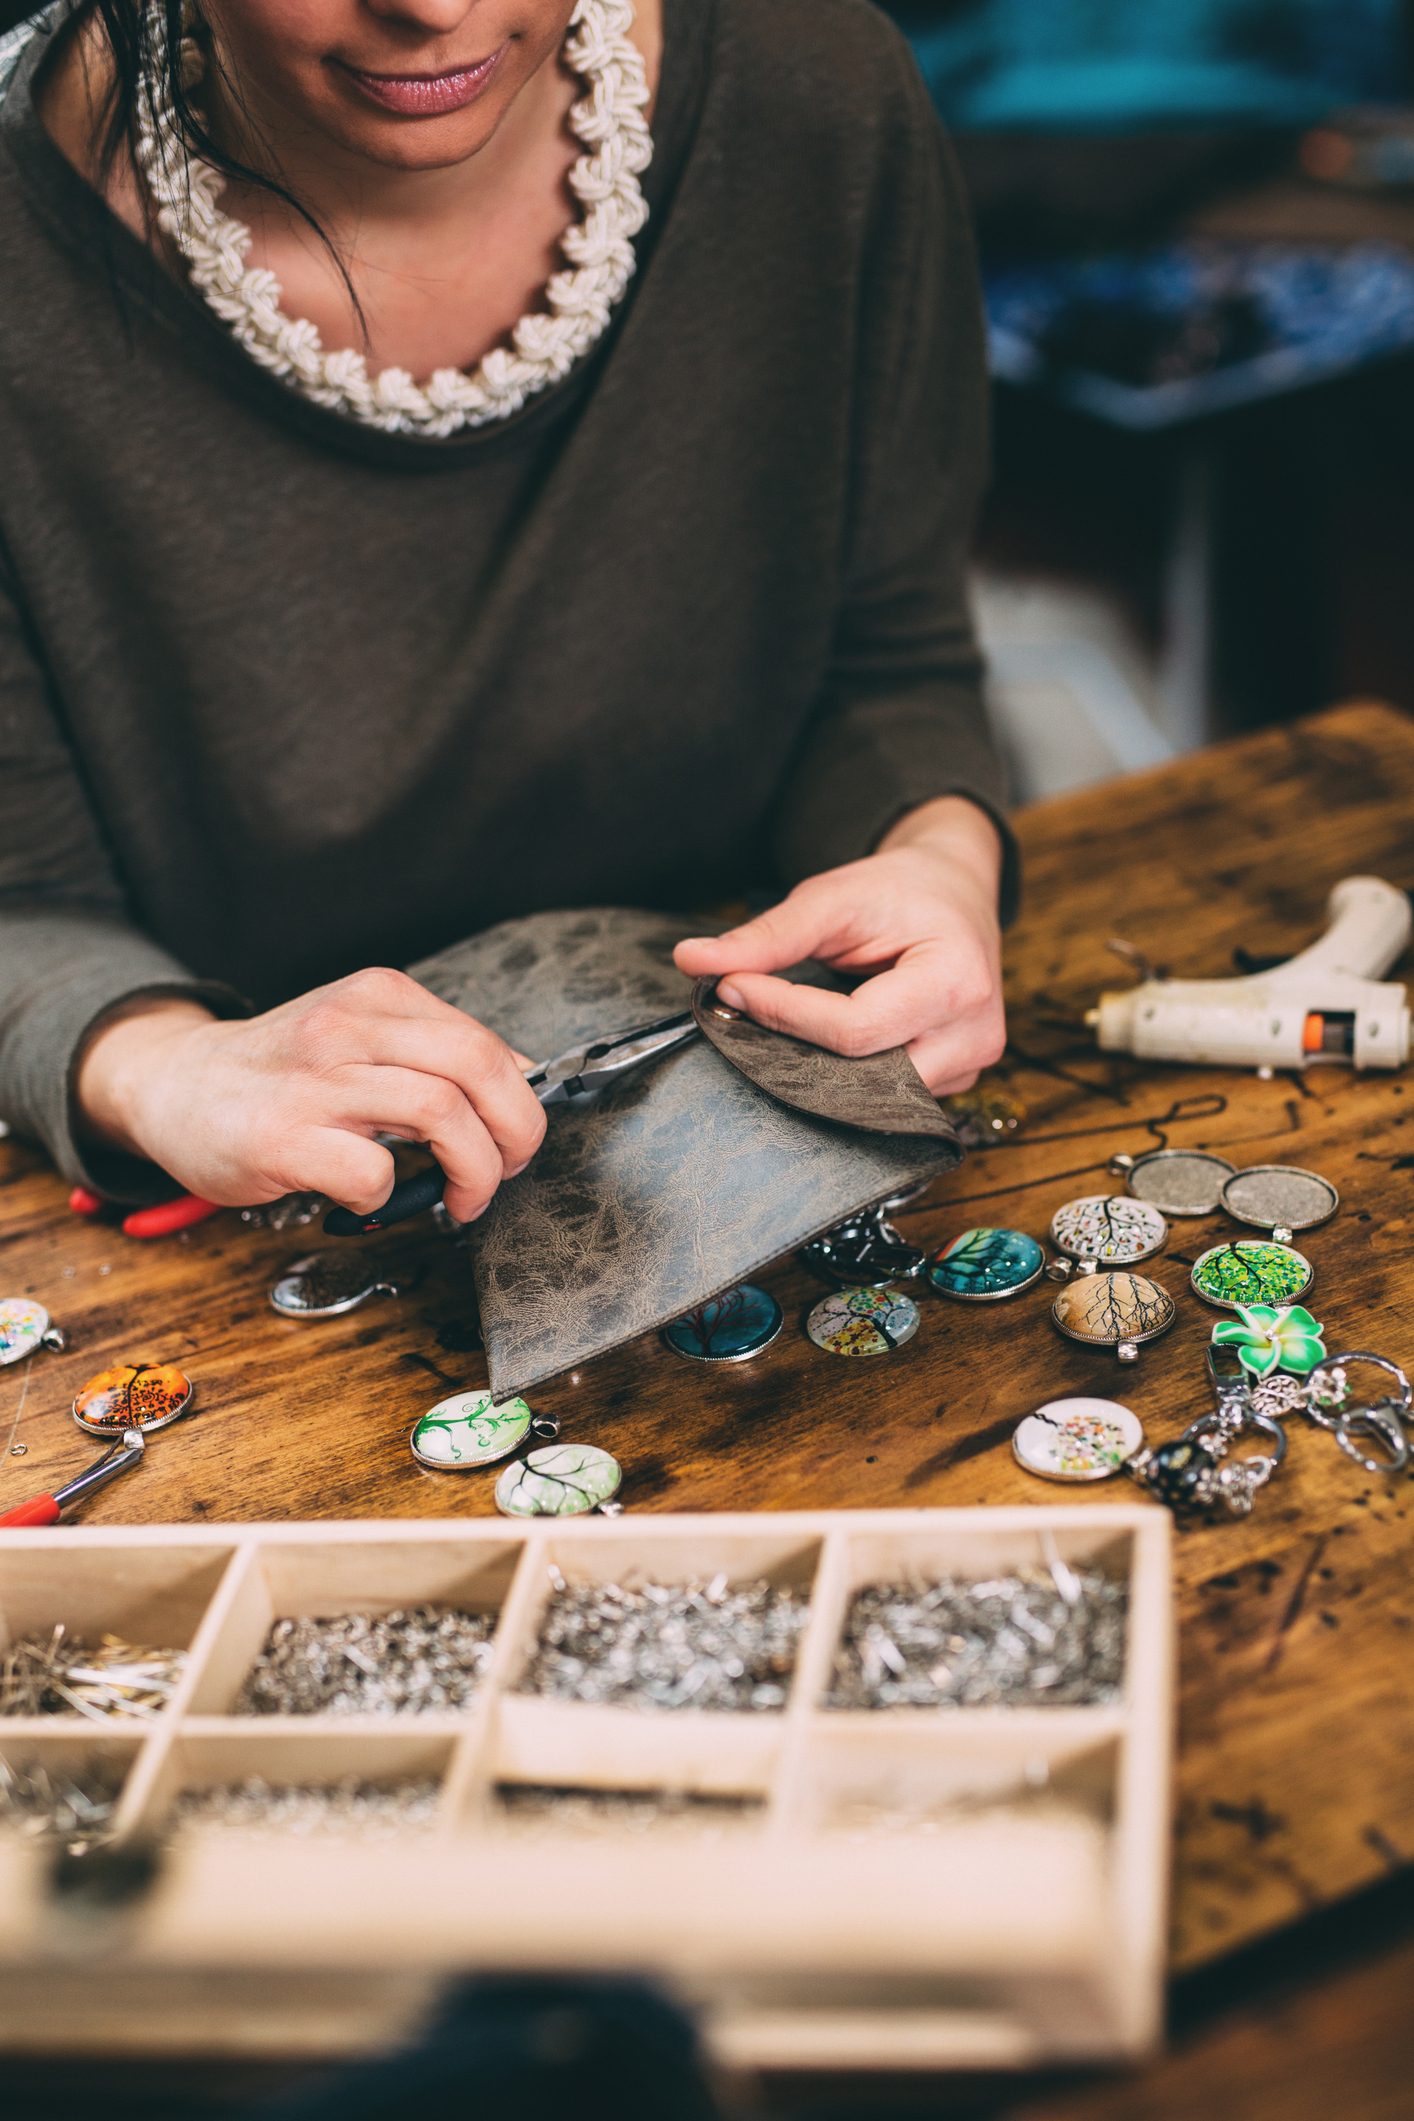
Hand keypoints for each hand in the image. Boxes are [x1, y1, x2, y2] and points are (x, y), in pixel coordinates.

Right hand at [75, 969, 546, 1220]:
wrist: (173, 1085)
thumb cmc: (280, 1073)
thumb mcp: (358, 1035)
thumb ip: (430, 1052)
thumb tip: (522, 1085)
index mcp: (377, 996)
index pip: (485, 1042)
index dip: (521, 1101)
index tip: (516, 1139)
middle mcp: (347, 1026)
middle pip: (478, 1067)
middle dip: (517, 1132)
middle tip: (507, 1171)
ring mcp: (314, 1080)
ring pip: (441, 1114)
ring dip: (473, 1171)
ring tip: (461, 1196)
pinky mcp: (281, 1137)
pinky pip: (372, 1173)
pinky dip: (389, 1197)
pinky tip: (370, 1197)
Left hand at [673, 797, 1005, 1094]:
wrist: (955, 892)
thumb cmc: (900, 891)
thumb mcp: (833, 898)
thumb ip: (766, 935)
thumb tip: (692, 960)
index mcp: (956, 982)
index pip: (853, 1030)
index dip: (783, 1014)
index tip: (732, 986)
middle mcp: (973, 1036)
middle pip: (863, 1078)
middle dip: (795, 1053)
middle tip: (744, 1015)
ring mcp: (970, 1066)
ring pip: (873, 1100)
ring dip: (817, 1070)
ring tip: (779, 1027)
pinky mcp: (957, 1081)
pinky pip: (888, 1098)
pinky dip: (845, 1077)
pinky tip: (819, 1045)